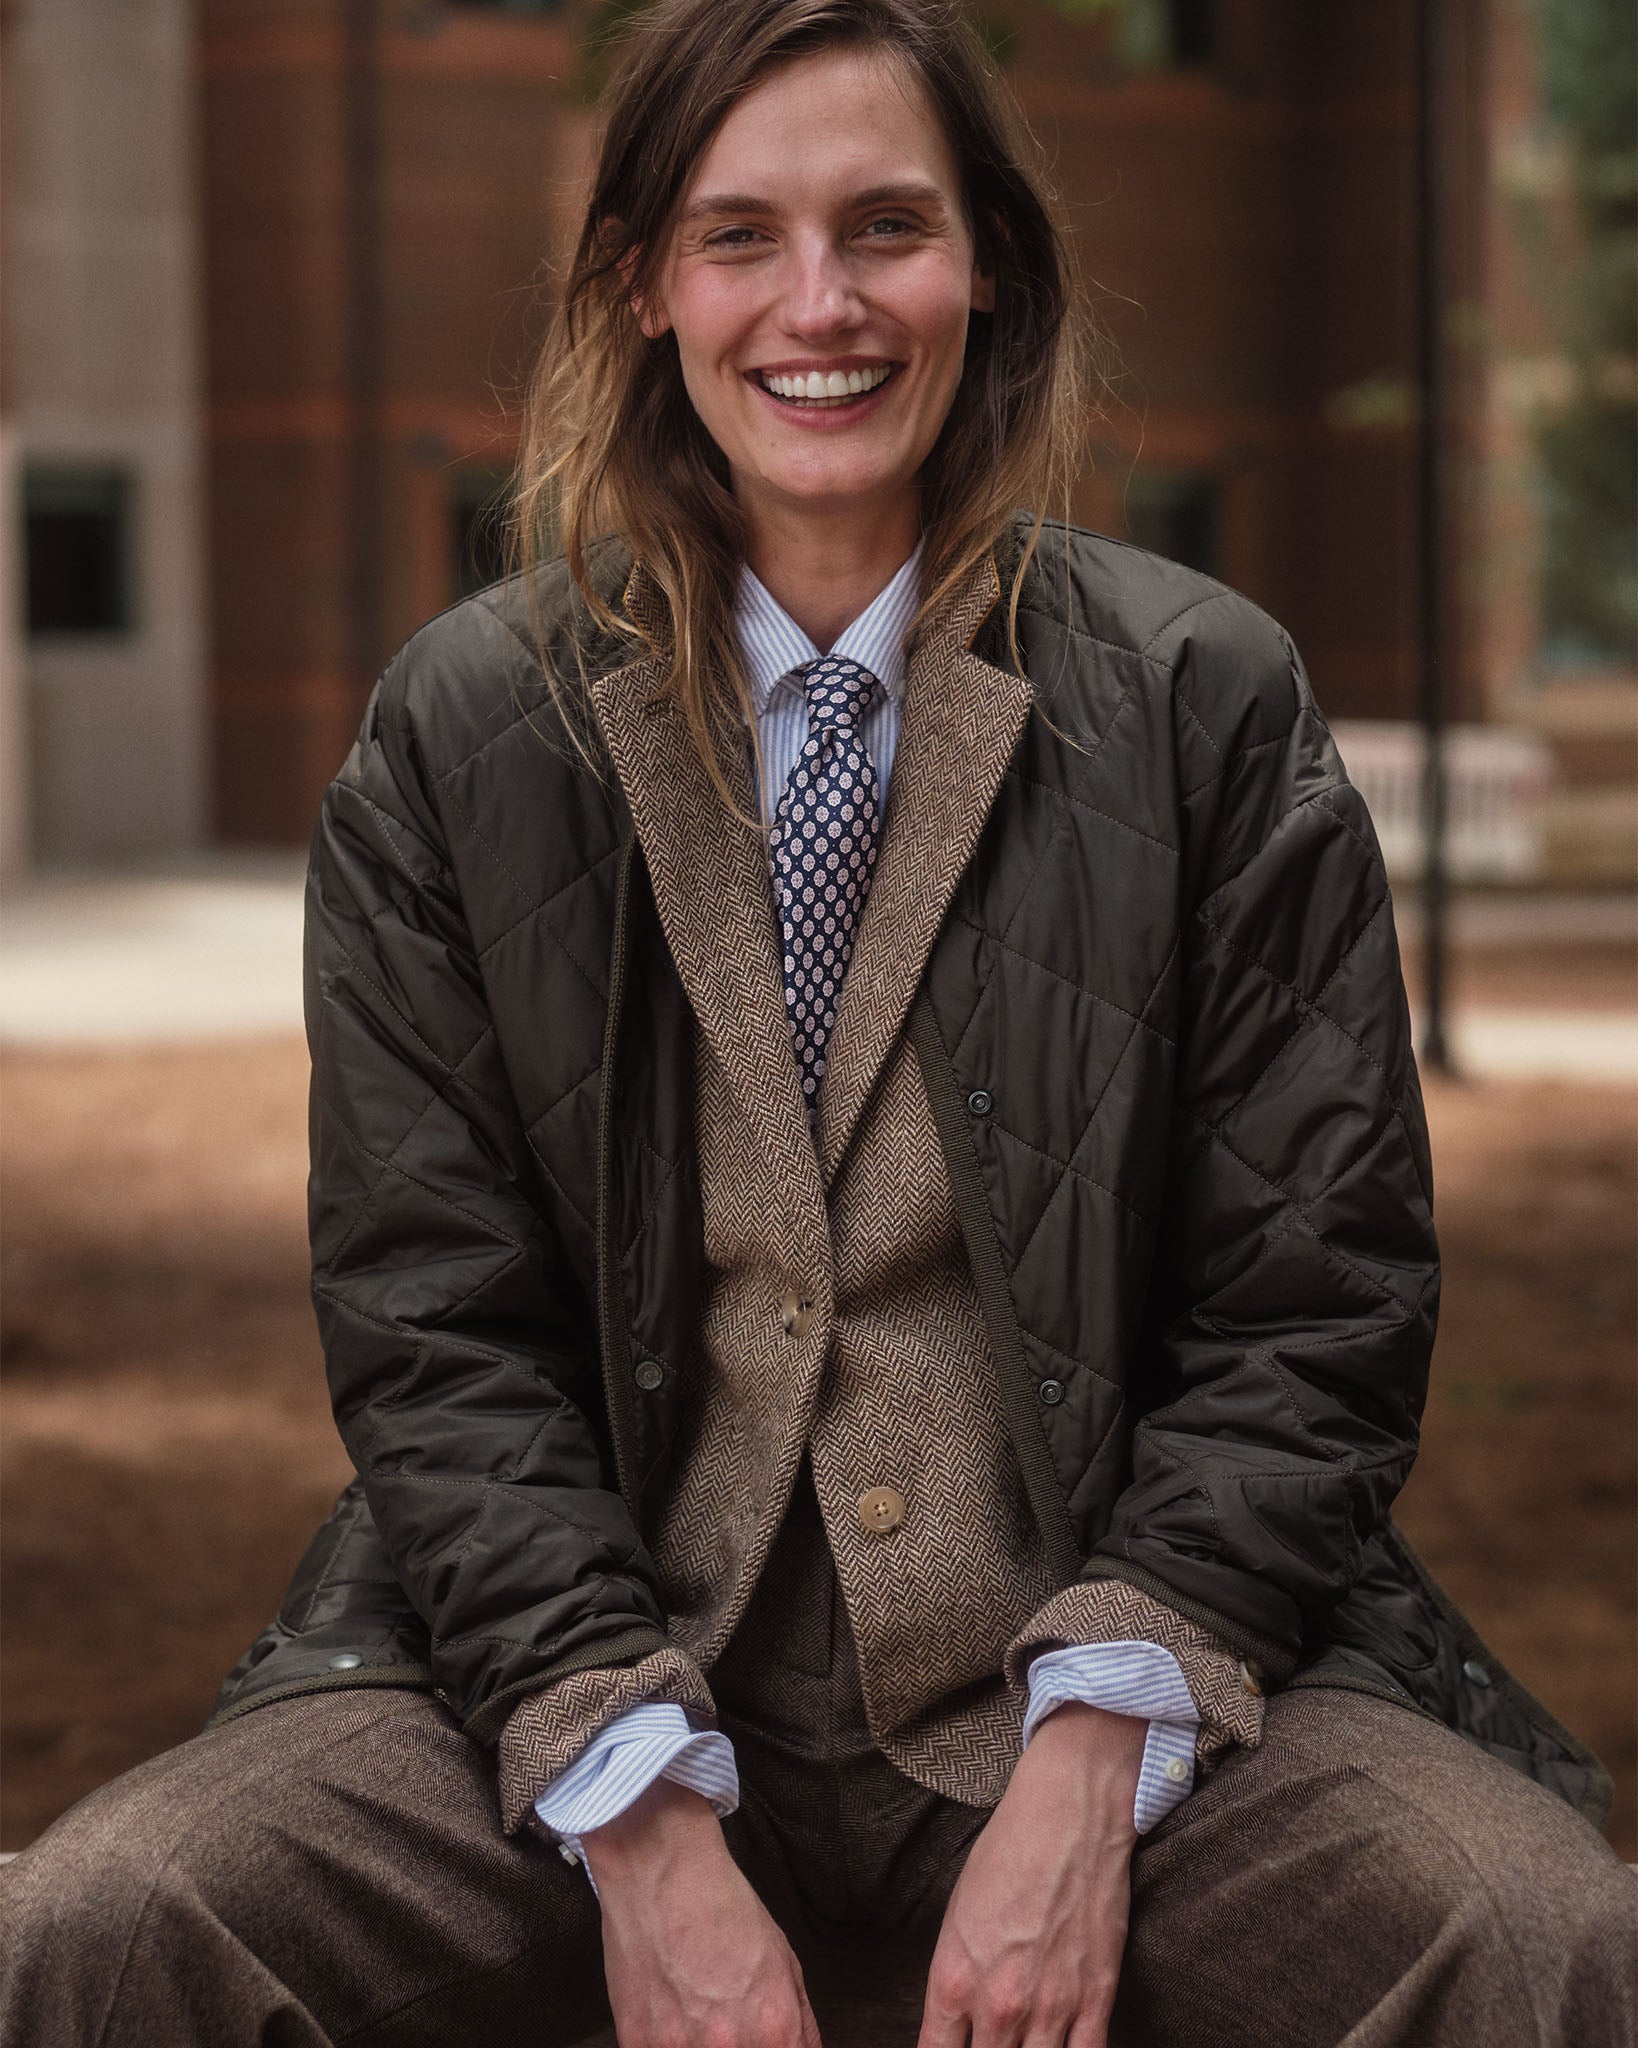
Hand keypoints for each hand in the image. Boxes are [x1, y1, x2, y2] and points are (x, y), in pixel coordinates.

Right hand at [584, 1777, 822, 2047]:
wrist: (662, 1871)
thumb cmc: (722, 1906)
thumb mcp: (784, 1960)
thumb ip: (800, 2023)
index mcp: (775, 2026)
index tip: (763, 2039)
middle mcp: (731, 2046)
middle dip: (737, 2044)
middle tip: (724, 2019)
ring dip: (699, 2044)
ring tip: (694, 2009)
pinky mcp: (638, 2043)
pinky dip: (664, 2041)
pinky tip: (668, 2011)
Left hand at [917, 1702, 1144, 2047]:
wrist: (1068, 1816)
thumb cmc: (1007, 1855)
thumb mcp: (957, 1917)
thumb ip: (955, 1983)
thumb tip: (956, 2028)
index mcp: (952, 1980)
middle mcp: (997, 2004)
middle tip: (991, 2041)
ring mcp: (1050, 2007)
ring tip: (1024, 2045)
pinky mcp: (1096, 2000)